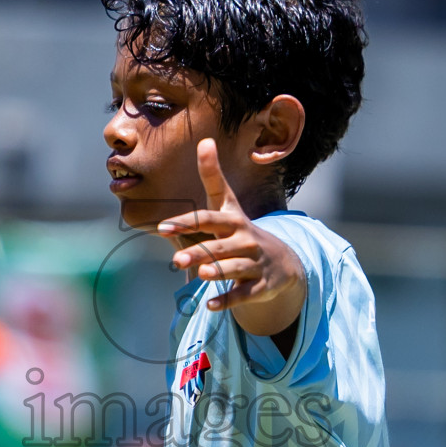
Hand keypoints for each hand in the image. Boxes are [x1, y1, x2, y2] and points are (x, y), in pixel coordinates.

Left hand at [159, 139, 303, 333]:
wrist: (283, 261)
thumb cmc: (242, 229)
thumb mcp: (228, 204)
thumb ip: (213, 177)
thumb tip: (204, 140)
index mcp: (233, 221)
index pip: (208, 219)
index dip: (186, 223)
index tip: (162, 228)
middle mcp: (245, 240)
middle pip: (220, 245)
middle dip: (201, 252)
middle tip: (177, 260)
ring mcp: (254, 263)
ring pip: (235, 268)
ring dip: (219, 272)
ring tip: (201, 276)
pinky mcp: (260, 285)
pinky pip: (244, 293)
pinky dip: (228, 300)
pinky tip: (210, 306)